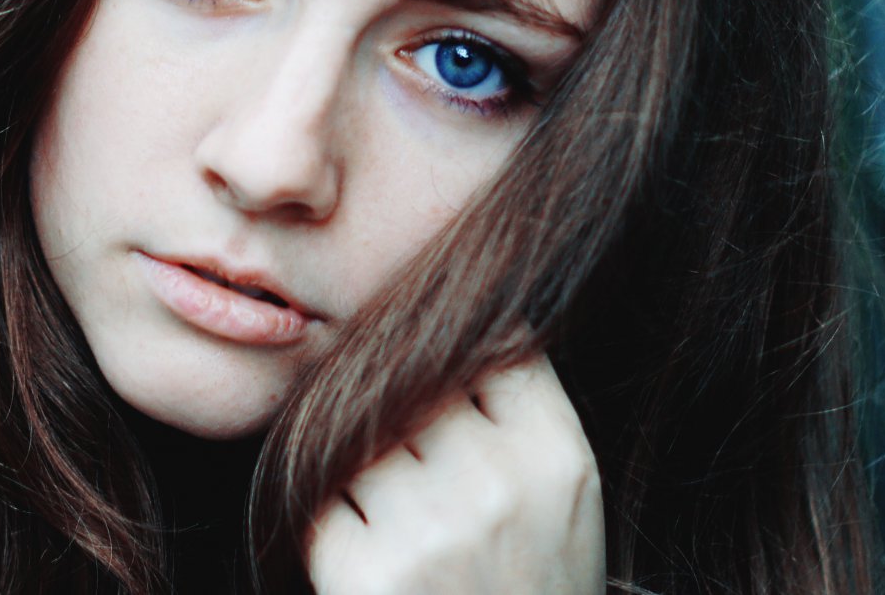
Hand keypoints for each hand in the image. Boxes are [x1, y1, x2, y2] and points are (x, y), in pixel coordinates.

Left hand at [304, 356, 604, 594]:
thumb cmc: (533, 590)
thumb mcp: (565, 499)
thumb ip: (521, 412)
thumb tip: (465, 317)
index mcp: (554, 457)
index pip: (495, 345)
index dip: (459, 343)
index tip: (435, 352)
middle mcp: (494, 482)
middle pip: (413, 379)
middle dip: (392, 395)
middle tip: (389, 428)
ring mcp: (426, 526)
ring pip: (357, 432)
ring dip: (353, 453)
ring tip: (382, 496)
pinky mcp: (365, 570)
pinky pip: (320, 498)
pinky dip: (329, 516)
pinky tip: (365, 548)